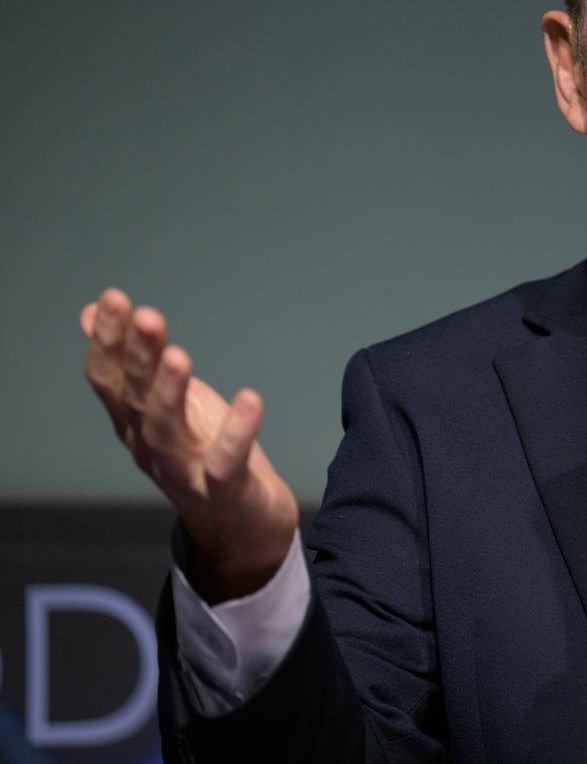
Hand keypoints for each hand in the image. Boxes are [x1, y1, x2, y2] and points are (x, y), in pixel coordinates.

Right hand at [80, 287, 298, 602]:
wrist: (243, 532)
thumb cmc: (203, 455)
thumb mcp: (168, 403)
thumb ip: (132, 362)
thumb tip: (93, 312)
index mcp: (136, 426)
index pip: (112, 381)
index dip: (109, 343)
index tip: (113, 299)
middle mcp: (152, 449)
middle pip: (137, 400)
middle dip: (138, 358)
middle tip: (145, 315)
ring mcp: (187, 473)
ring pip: (169, 433)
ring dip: (170, 394)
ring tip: (179, 356)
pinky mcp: (227, 492)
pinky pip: (227, 464)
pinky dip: (236, 432)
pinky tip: (250, 398)